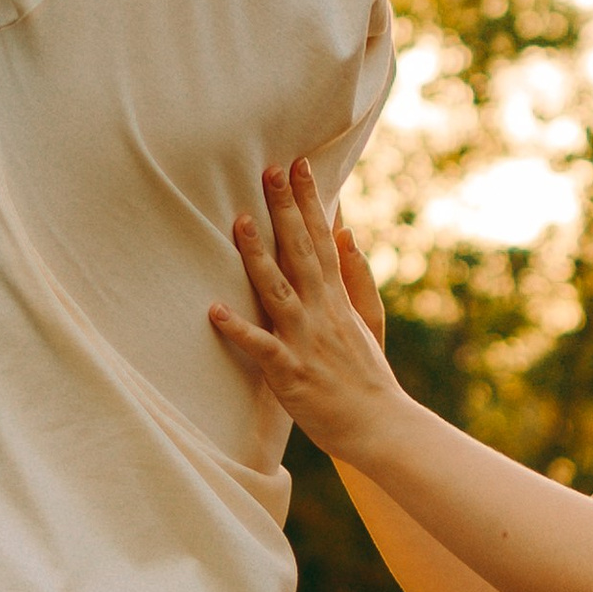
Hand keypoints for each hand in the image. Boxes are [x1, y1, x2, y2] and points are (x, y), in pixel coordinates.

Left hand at [209, 156, 404, 460]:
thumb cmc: (367, 373)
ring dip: (257, 255)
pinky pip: (260, 346)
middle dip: (285, 210)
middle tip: (270, 169)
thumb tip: (346, 233)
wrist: (379, 427)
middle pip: (301, 251)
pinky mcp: (289, 371)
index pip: (322, 239)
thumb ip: (356, 276)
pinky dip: (237, 328)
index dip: (310, 201)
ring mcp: (305, 339)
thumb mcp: (369, 319)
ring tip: (239, 221)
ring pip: (277, 289)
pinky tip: (213, 310)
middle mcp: (321, 311)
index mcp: (337, 298)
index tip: (299, 165)